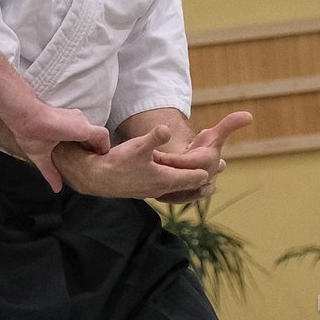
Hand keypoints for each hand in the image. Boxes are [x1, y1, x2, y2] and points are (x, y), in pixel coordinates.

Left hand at [5, 104, 110, 192]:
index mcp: (81, 130)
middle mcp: (80, 120)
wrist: (22, 111)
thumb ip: (51, 172)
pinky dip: (79, 134)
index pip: (103, 136)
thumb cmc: (32, 132)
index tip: (98, 161)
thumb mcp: (41, 156)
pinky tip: (69, 143)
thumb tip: (57, 188)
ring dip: (87, 140)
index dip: (104, 149)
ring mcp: (73, 114)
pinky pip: (79, 124)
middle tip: (89, 162)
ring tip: (79, 154)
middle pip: (96, 134)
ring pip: (87, 128)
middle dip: (94, 148)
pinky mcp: (66, 112)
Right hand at [51, 125, 209, 199]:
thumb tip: (167, 128)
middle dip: (206, 177)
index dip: (207, 169)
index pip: (196, 178)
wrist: (97, 178)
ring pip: (181, 189)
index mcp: (166, 179)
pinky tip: (178, 175)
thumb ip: (154, 137)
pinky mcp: (145, 189)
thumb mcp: (137, 146)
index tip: (219, 159)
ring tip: (207, 174)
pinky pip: (170, 189)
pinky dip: (179, 183)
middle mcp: (163, 189)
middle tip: (222, 166)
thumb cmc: (118, 162)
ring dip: (194, 181)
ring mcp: (154, 191)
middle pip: (192, 186)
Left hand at [152, 111, 252, 202]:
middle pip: (187, 179)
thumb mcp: (214, 135)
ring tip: (151, 178)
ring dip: (166, 187)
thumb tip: (250, 115)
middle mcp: (205, 179)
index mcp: (211, 163)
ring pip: (180, 193)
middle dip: (171, 173)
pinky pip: (173, 199)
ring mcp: (195, 190)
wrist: (196, 164)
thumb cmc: (205, 148)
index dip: (180, 161)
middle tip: (153, 168)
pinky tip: (152, 189)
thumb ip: (230, 125)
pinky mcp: (184, 198)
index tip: (164, 157)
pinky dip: (163, 194)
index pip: (196, 164)